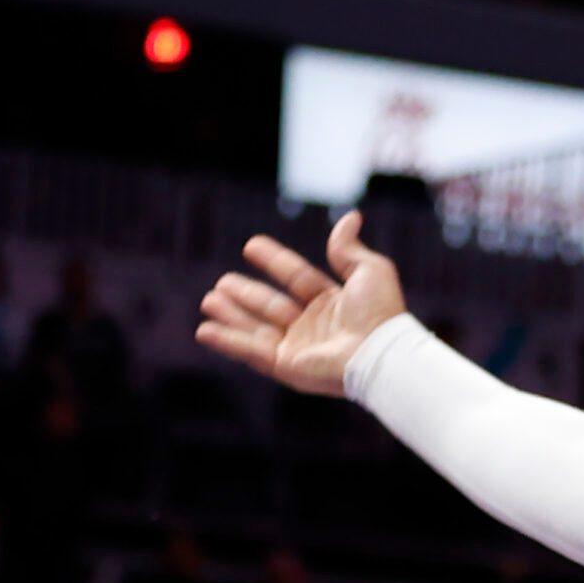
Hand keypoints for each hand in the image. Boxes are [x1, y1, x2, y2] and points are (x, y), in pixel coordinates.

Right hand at [196, 211, 407, 397]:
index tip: (251, 245)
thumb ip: (349, 247)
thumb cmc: (379, 312)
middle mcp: (315, 326)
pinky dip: (227, 341)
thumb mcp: (370, 270)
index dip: (276, 261)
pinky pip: (250, 351)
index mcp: (334, 303)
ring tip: (209, 301)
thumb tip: (351, 216)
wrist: (378, 352)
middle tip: (222, 282)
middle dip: (247, 294)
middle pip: (273, 305)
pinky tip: (204, 331)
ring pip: (257, 327)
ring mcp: (299, 347)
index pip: (298, 278)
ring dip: (231, 314)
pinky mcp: (287, 366)